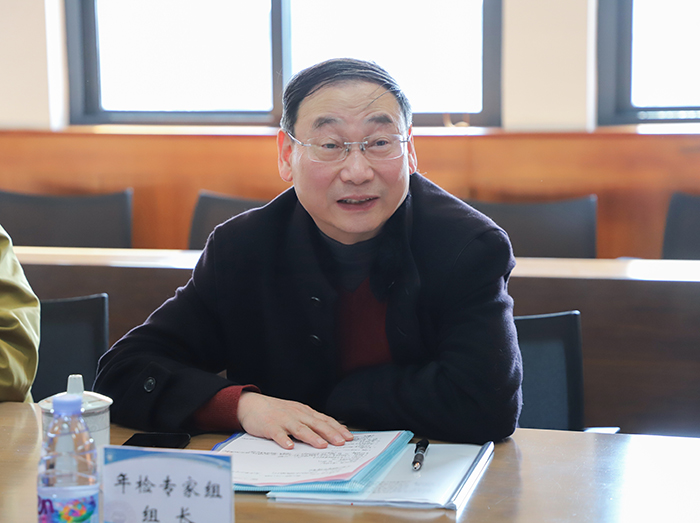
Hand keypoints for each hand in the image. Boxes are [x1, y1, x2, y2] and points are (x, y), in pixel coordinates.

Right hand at [237, 392, 353, 448]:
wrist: (252, 404)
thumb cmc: (277, 411)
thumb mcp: (297, 412)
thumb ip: (313, 421)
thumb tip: (333, 430)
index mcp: (304, 412)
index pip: (325, 420)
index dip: (337, 428)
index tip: (349, 437)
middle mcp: (296, 415)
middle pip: (316, 424)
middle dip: (330, 433)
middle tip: (341, 442)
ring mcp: (283, 420)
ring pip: (300, 429)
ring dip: (311, 437)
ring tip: (321, 445)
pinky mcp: (270, 426)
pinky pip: (278, 434)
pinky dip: (284, 440)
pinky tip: (289, 447)